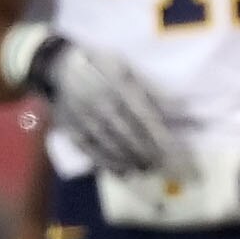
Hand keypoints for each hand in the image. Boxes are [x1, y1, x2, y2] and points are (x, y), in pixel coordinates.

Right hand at [30, 35, 194, 179]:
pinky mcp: (72, 129)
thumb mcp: (127, 68)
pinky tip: (125, 172)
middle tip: (164, 164)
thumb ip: (151, 89)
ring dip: (132, 160)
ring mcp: (84, 118)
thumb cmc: (101, 66)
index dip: (160, 136)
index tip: (175, 152)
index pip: (145, 116)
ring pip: (112, 145)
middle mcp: (101, 103)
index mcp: (119, 85)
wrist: (59, 66)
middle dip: (149, 152)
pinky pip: (91, 151)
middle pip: (129, 134)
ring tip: (148, 169)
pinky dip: (109, 164)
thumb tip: (180, 108)